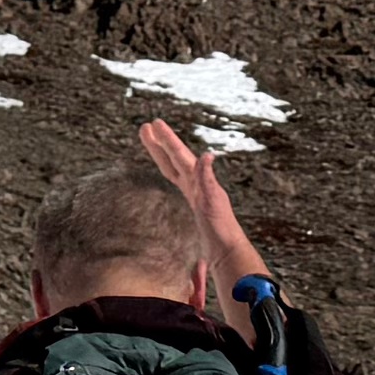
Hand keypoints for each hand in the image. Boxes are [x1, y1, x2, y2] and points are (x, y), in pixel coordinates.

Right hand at [138, 116, 267, 309]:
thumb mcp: (213, 202)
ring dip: (162, 154)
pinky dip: (172, 171)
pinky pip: (179, 182)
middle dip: (160, 143)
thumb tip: (206, 155)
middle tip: (147, 127)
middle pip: (174, 158)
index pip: (179, 157)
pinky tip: (170, 169)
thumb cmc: (221, 230)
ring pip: (175, 168)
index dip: (167, 141)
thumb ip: (207, 179)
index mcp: (199, 181)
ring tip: (151, 140)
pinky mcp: (194, 204)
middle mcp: (197, 184)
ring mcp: (195, 193)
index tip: (155, 124)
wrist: (227, 250)